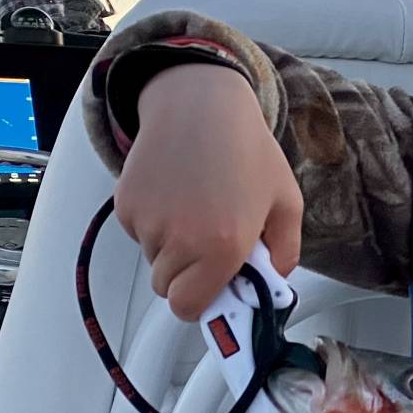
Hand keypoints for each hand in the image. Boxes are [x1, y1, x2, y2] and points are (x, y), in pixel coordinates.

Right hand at [115, 63, 302, 320]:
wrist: (201, 105)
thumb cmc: (249, 153)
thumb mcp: (287, 204)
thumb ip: (285, 254)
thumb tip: (270, 286)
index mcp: (222, 247)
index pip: (189, 307)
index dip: (203, 302)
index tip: (217, 287)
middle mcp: (179, 239)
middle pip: (169, 288)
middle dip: (190, 275)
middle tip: (214, 242)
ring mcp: (147, 222)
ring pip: (155, 261)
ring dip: (174, 249)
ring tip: (199, 209)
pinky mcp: (125, 204)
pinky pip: (140, 234)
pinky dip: (156, 225)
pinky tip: (179, 195)